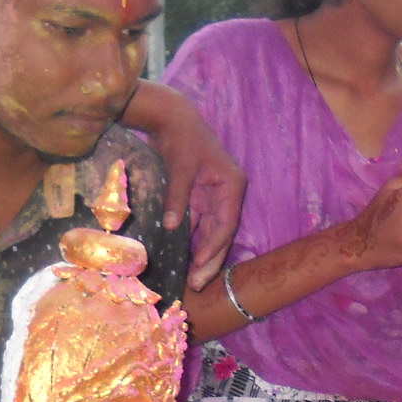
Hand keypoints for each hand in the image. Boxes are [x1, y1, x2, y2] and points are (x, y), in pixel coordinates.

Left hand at [139, 89, 246, 290]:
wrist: (172, 117)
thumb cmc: (182, 137)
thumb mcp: (180, 166)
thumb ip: (177, 197)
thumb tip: (170, 227)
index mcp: (231, 186)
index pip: (226, 224)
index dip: (214, 247)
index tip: (201, 266)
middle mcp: (227, 195)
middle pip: (221, 234)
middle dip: (210, 260)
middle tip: (198, 284)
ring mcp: (214, 197)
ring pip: (211, 234)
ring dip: (202, 256)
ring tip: (193, 280)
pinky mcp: (200, 198)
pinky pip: (199, 225)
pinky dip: (192, 242)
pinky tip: (186, 259)